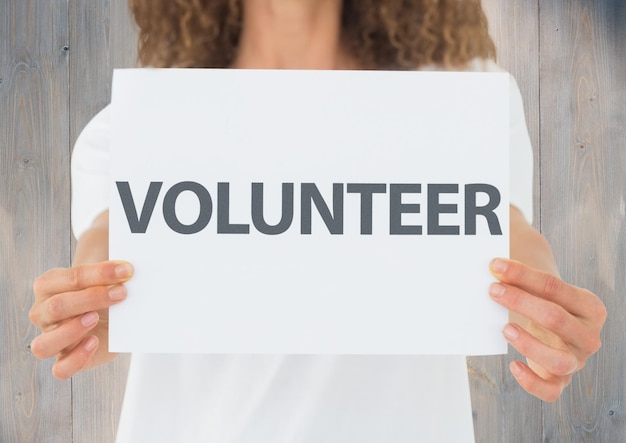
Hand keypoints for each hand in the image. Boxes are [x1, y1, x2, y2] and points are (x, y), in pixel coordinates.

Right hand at [29, 261, 133, 378]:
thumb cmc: (103, 292)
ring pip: (44, 344)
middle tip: (121, 292)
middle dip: (93, 297)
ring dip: (71, 331)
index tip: (126, 270)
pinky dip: (76, 359)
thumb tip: (130, 269)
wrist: (109, 314)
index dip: (99, 273)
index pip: (70, 278)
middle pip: (57, 307)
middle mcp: (43, 313)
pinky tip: (94, 343)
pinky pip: (60, 369)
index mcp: (49, 285)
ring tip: (95, 318)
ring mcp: (50, 338)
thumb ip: (112, 273)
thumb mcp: (106, 279)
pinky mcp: (65, 359)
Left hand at [489, 258, 605, 401]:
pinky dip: (532, 383)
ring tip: (505, 329)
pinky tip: (513, 366)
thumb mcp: (540, 288)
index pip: (554, 287)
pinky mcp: (561, 380)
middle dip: (520, 302)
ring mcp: (577, 360)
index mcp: (589, 306)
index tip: (495, 266)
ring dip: (529, 344)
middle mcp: (588, 335)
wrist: (553, 325)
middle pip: (555, 318)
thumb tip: (492, 263)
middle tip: (493, 290)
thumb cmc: (543, 301)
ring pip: (559, 360)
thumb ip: (521, 275)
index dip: (523, 275)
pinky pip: (551, 391)